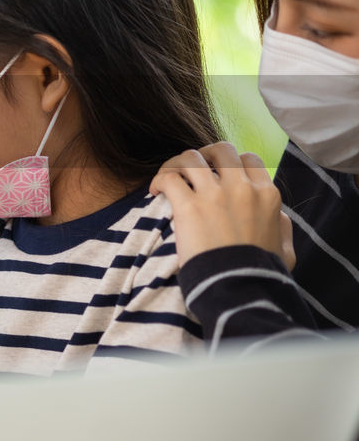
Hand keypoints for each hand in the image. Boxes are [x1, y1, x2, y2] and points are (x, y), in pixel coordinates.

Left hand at [149, 142, 288, 267]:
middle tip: (191, 171)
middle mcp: (242, 188)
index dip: (230, 162)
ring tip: (170, 178)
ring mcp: (215, 195)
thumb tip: (278, 215)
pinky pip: (169, 177)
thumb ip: (283, 226)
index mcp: (267, 195)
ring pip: (191, 157)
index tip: (217, 173)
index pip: (248, 158)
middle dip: (204, 155)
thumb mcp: (286, 249)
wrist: (240, 290)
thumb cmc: (261, 275)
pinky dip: (159, 179)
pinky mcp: (189, 207)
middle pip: (220, 150)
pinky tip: (155, 191)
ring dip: (177, 164)